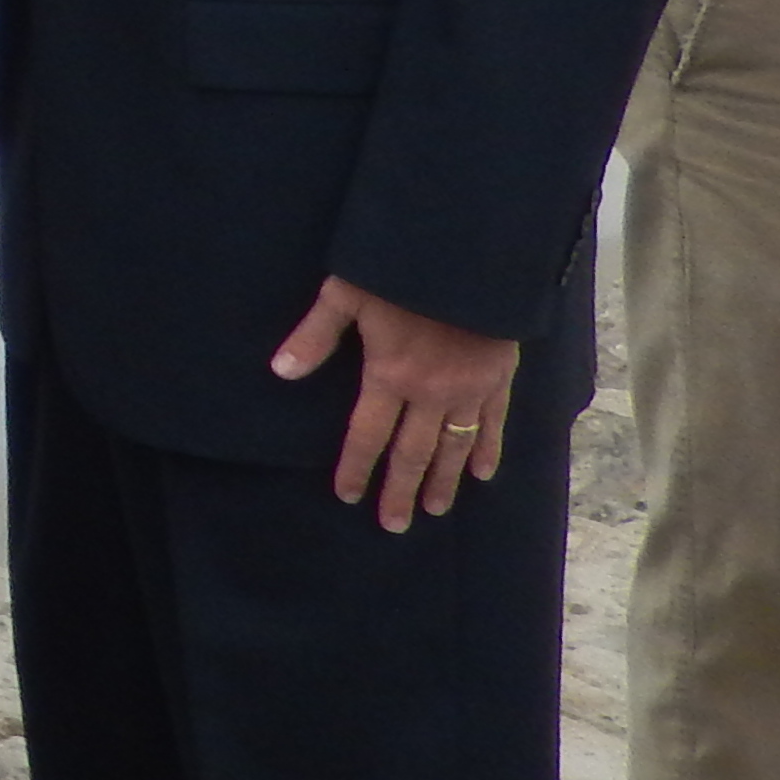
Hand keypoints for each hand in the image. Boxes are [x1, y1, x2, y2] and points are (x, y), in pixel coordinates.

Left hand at [271, 277, 518, 529]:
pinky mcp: (499, 378)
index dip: (356, 466)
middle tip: (392, 525)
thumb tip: (280, 372)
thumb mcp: (347, 293)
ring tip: (433, 510)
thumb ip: (316, 335)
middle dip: (399, 490)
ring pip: (454, 447)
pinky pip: (493, 423)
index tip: (347, 495)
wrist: (472, 255)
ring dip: (442, 481)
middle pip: (412, 453)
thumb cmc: (402, 271)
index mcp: (390, 376)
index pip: (367, 435)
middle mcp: (430, 393)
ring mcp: (469, 389)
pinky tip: (482, 474)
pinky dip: (488, 450)